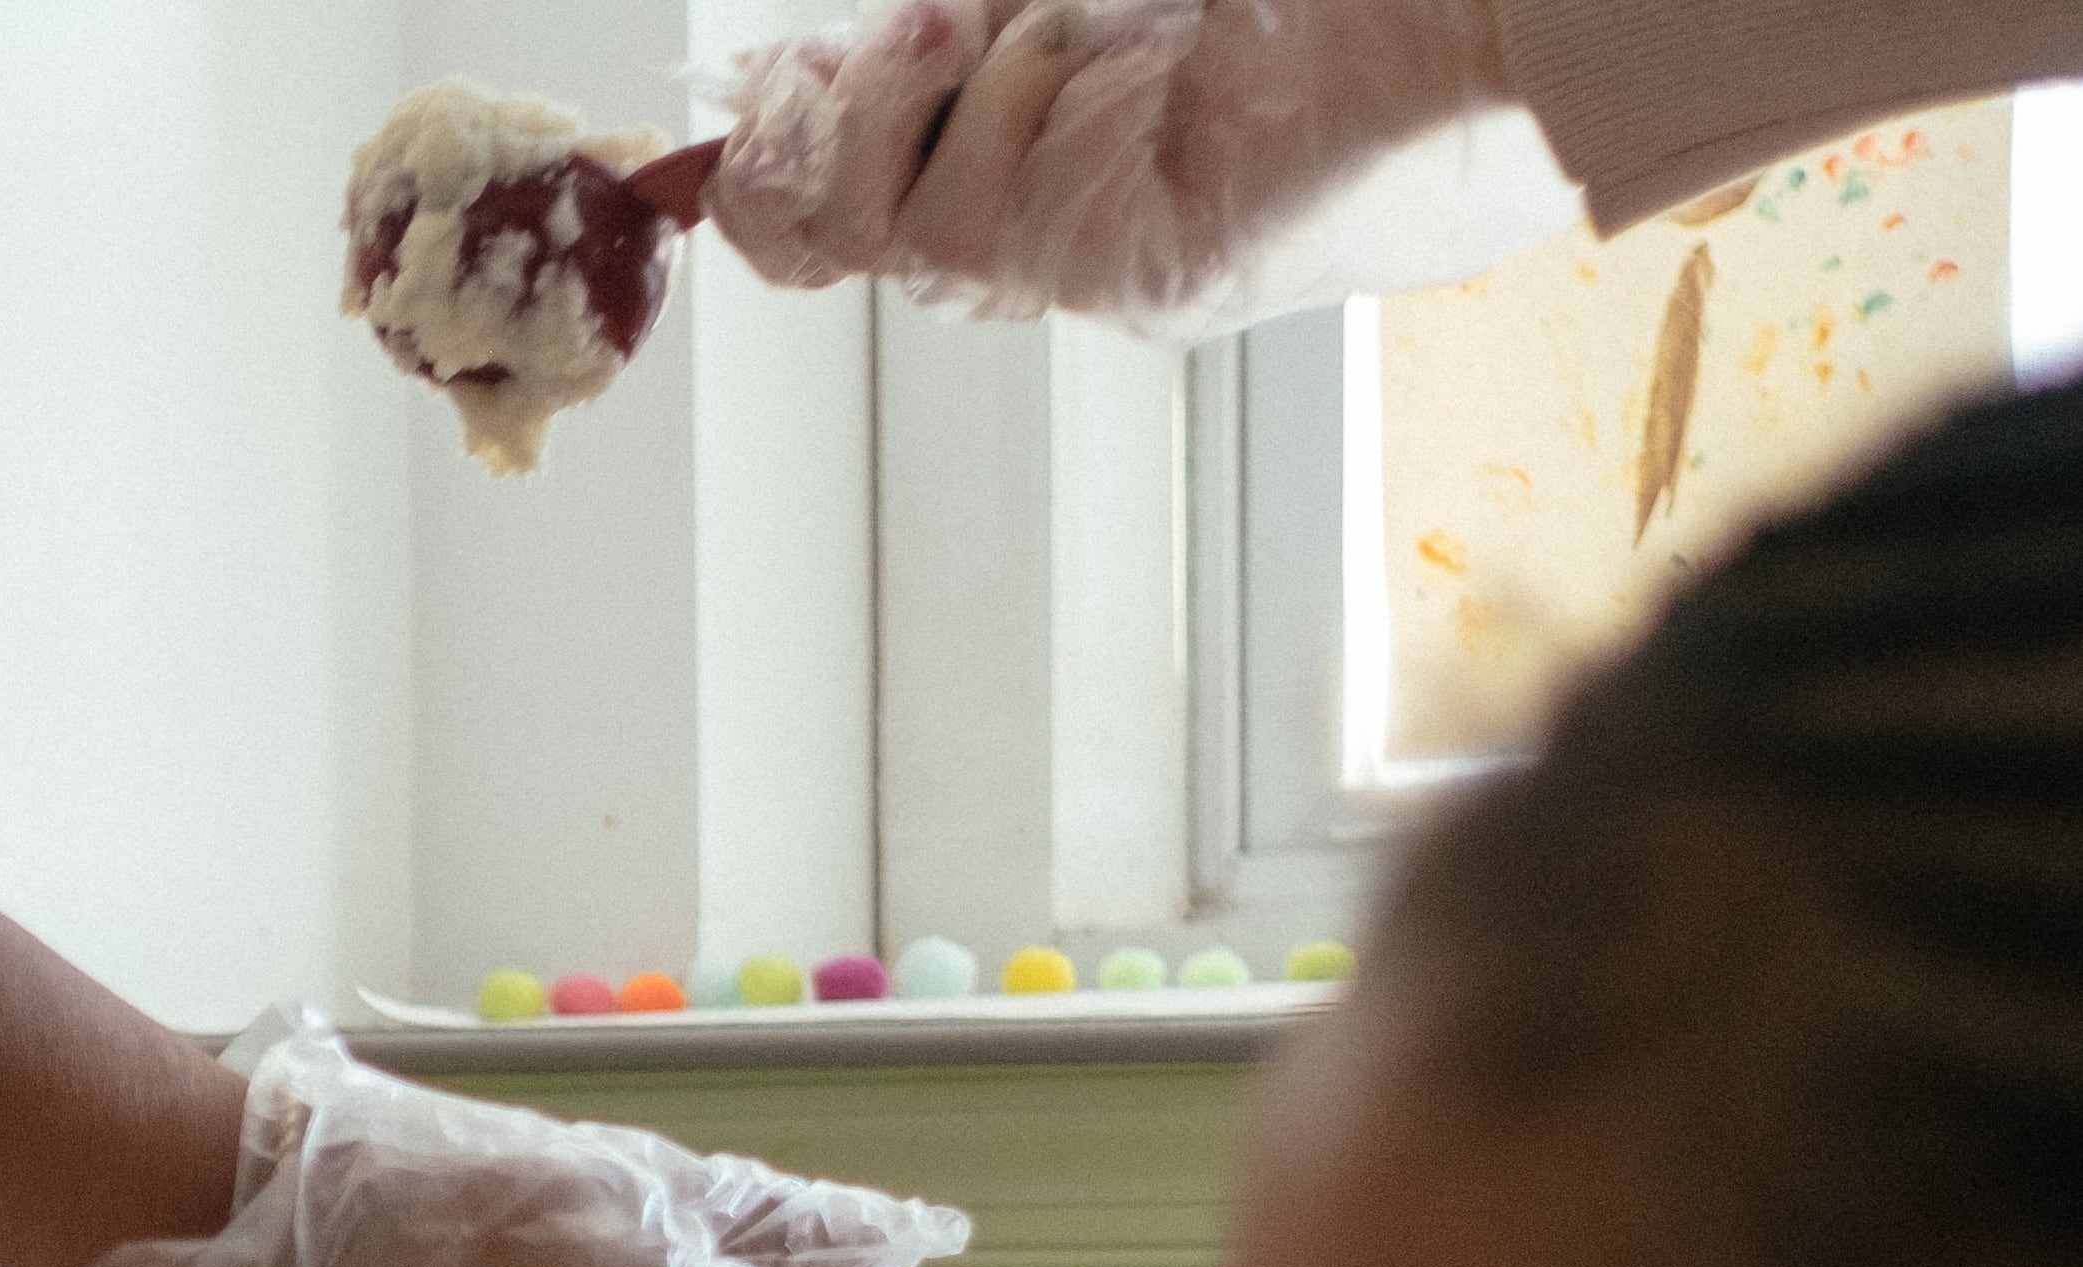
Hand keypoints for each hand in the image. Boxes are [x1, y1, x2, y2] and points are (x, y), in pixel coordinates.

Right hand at [711, 0, 1508, 322]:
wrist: (1468, 28)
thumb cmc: (1286, 8)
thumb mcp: (1059, 3)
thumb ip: (943, 33)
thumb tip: (773, 71)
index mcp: (984, 163)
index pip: (796, 220)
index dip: (757, 156)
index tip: (786, 68)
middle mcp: (1020, 239)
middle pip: (826, 235)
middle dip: (855, 115)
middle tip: (943, 29)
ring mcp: (1084, 272)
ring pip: (929, 236)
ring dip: (991, 96)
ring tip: (1088, 28)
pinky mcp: (1155, 280)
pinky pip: (1039, 225)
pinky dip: (1075, 116)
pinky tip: (1154, 67)